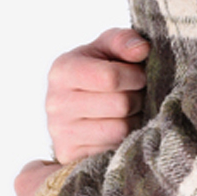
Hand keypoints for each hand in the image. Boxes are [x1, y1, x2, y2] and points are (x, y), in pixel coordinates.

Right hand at [45, 27, 149, 164]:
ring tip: (129, 110)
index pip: (110, 77)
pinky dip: (124, 139)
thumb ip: (124, 40)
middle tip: (137, 94)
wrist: (76, 106)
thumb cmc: (97, 70)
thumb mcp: (107, 48)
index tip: (139, 75)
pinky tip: (118, 127)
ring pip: (120, 130)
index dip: (135, 76)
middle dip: (137, 98)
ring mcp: (60, 132)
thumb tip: (141, 49)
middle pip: (119, 104)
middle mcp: (55, 102)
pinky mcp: (69, 155)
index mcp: (62, 70)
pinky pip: (112, 150)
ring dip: (134, 119)